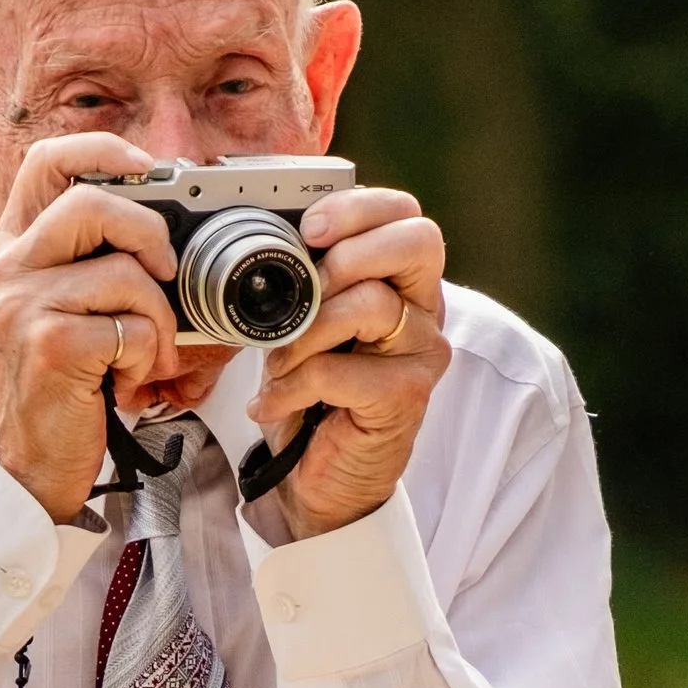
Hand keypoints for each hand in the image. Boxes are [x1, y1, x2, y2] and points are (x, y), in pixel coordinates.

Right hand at [0, 133, 184, 523]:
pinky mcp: (50, 345)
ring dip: (159, 317)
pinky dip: (149, 355)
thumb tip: (165, 228)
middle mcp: (8, 268)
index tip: (148, 171)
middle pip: (92, 202)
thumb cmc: (55, 389)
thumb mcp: (59, 312)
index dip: (105, 151)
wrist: (23, 466)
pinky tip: (127, 380)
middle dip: (150, 235)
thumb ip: (89, 263)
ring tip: (147, 352)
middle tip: (166, 275)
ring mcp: (23, 305)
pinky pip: (131, 325)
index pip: (48, 161)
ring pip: (124, 270)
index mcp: (13, 249)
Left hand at [249, 187, 449, 539]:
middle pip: (416, 241)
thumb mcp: (302, 323)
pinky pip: (340, 370)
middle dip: (347, 254)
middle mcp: (424, 309)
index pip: (404, 214)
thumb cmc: (311, 395)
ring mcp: (422, 353)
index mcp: (401, 279)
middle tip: (304, 290)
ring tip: (277, 363)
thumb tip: (263, 233)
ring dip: (304, 331)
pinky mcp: (405, 396)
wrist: (316, 479)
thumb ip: (302, 278)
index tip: (307, 229)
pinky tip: (272, 402)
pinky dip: (292, 385)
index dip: (357, 208)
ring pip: (371, 304)